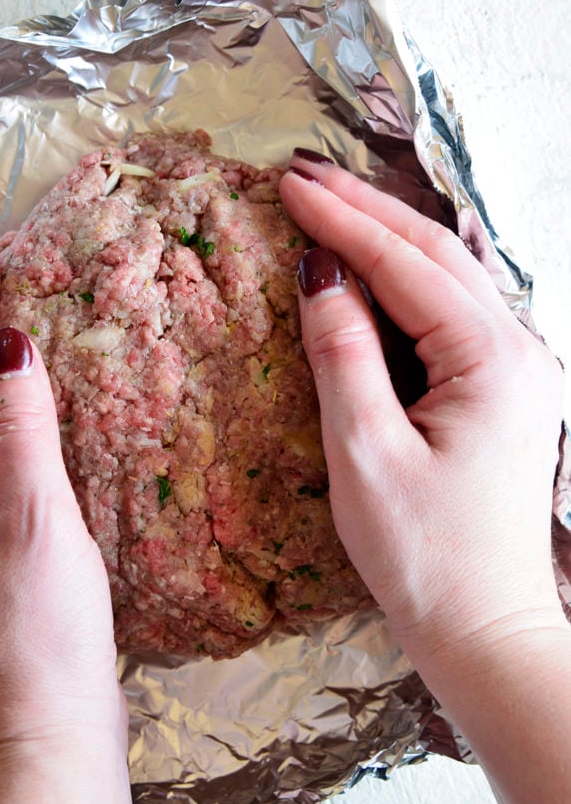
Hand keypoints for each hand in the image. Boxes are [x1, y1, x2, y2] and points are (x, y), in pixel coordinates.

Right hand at [279, 153, 565, 669]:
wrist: (485, 629)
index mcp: (490, 360)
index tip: (289, 183)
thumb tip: (319, 272)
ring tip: (328, 203)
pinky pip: (448, 313)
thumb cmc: (425, 556)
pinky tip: (370, 268)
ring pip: (445, 277)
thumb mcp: (366, 453)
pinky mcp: (498, 391)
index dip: (343, 220)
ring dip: (386, 237)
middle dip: (366, 209)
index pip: (406, 264)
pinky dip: (404, 280)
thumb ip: (342, 353)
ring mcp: (513, 369)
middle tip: (303, 174)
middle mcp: (515, 350)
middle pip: (435, 254)